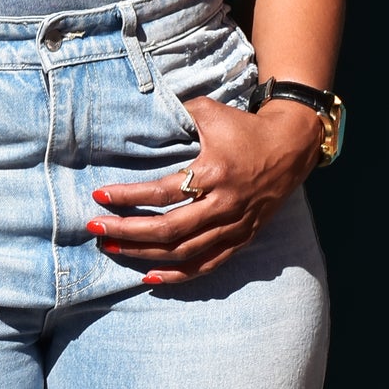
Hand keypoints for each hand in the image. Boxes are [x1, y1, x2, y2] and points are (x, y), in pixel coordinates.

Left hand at [86, 96, 323, 284]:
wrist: (292, 146)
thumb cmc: (245, 128)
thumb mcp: (211, 111)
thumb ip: (177, 113)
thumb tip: (142, 113)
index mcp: (215, 173)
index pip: (163, 192)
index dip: (129, 196)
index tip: (99, 196)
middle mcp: (224, 204)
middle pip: (169, 229)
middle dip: (127, 231)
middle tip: (96, 228)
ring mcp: (234, 225)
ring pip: (184, 251)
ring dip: (144, 254)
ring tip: (112, 248)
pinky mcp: (242, 238)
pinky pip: (208, 264)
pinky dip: (179, 274)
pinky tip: (150, 276)